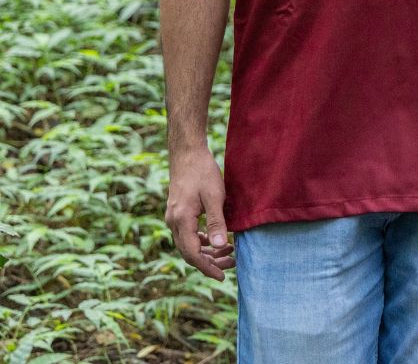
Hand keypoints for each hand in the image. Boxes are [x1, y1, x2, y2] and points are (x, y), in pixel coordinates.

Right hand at [165, 145, 233, 280]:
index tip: (223, 277)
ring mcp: (174, 217)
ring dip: (207, 251)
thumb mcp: (214, 196)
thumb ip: (217, 221)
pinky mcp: (178, 212)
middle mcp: (173, 222)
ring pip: (188, 244)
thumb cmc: (202, 171)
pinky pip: (188, 234)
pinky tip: (216, 239)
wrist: (187, 153)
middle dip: (210, 262)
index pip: (193, 254)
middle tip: (232, 264)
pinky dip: (202, 240)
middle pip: (190, 252)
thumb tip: (221, 247)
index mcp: (181, 221)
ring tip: (229, 252)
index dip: (208, 268)